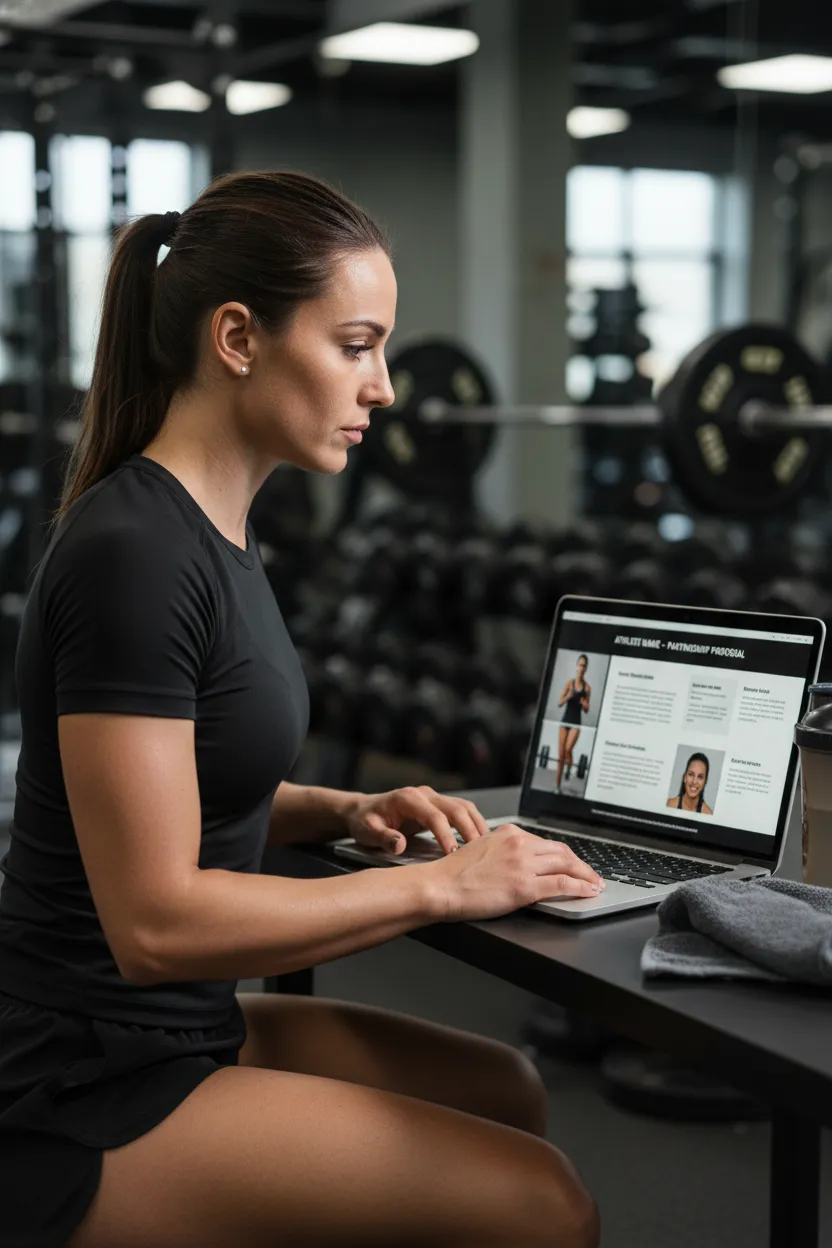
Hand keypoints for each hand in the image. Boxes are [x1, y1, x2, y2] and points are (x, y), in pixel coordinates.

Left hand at [344, 785, 489, 855]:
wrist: (364, 810)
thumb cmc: (366, 821)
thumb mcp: (367, 831)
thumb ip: (384, 837)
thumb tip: (399, 845)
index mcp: (408, 798)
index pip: (434, 816)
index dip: (446, 834)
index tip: (452, 854)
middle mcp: (424, 794)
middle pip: (456, 808)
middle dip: (469, 830)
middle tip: (479, 853)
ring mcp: (433, 797)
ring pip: (464, 807)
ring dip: (477, 825)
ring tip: (486, 847)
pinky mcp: (439, 804)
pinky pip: (462, 810)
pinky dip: (474, 823)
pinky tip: (480, 840)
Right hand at [423, 824, 604, 920]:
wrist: (441, 885)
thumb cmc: (454, 873)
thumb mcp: (481, 849)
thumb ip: (503, 850)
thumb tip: (519, 861)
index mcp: (509, 833)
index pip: (546, 843)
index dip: (565, 855)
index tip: (573, 863)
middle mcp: (519, 844)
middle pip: (562, 852)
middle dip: (581, 865)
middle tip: (592, 875)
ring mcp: (523, 864)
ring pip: (567, 866)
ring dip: (586, 876)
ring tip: (595, 884)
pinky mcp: (525, 886)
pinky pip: (562, 884)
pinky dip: (580, 887)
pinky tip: (588, 891)